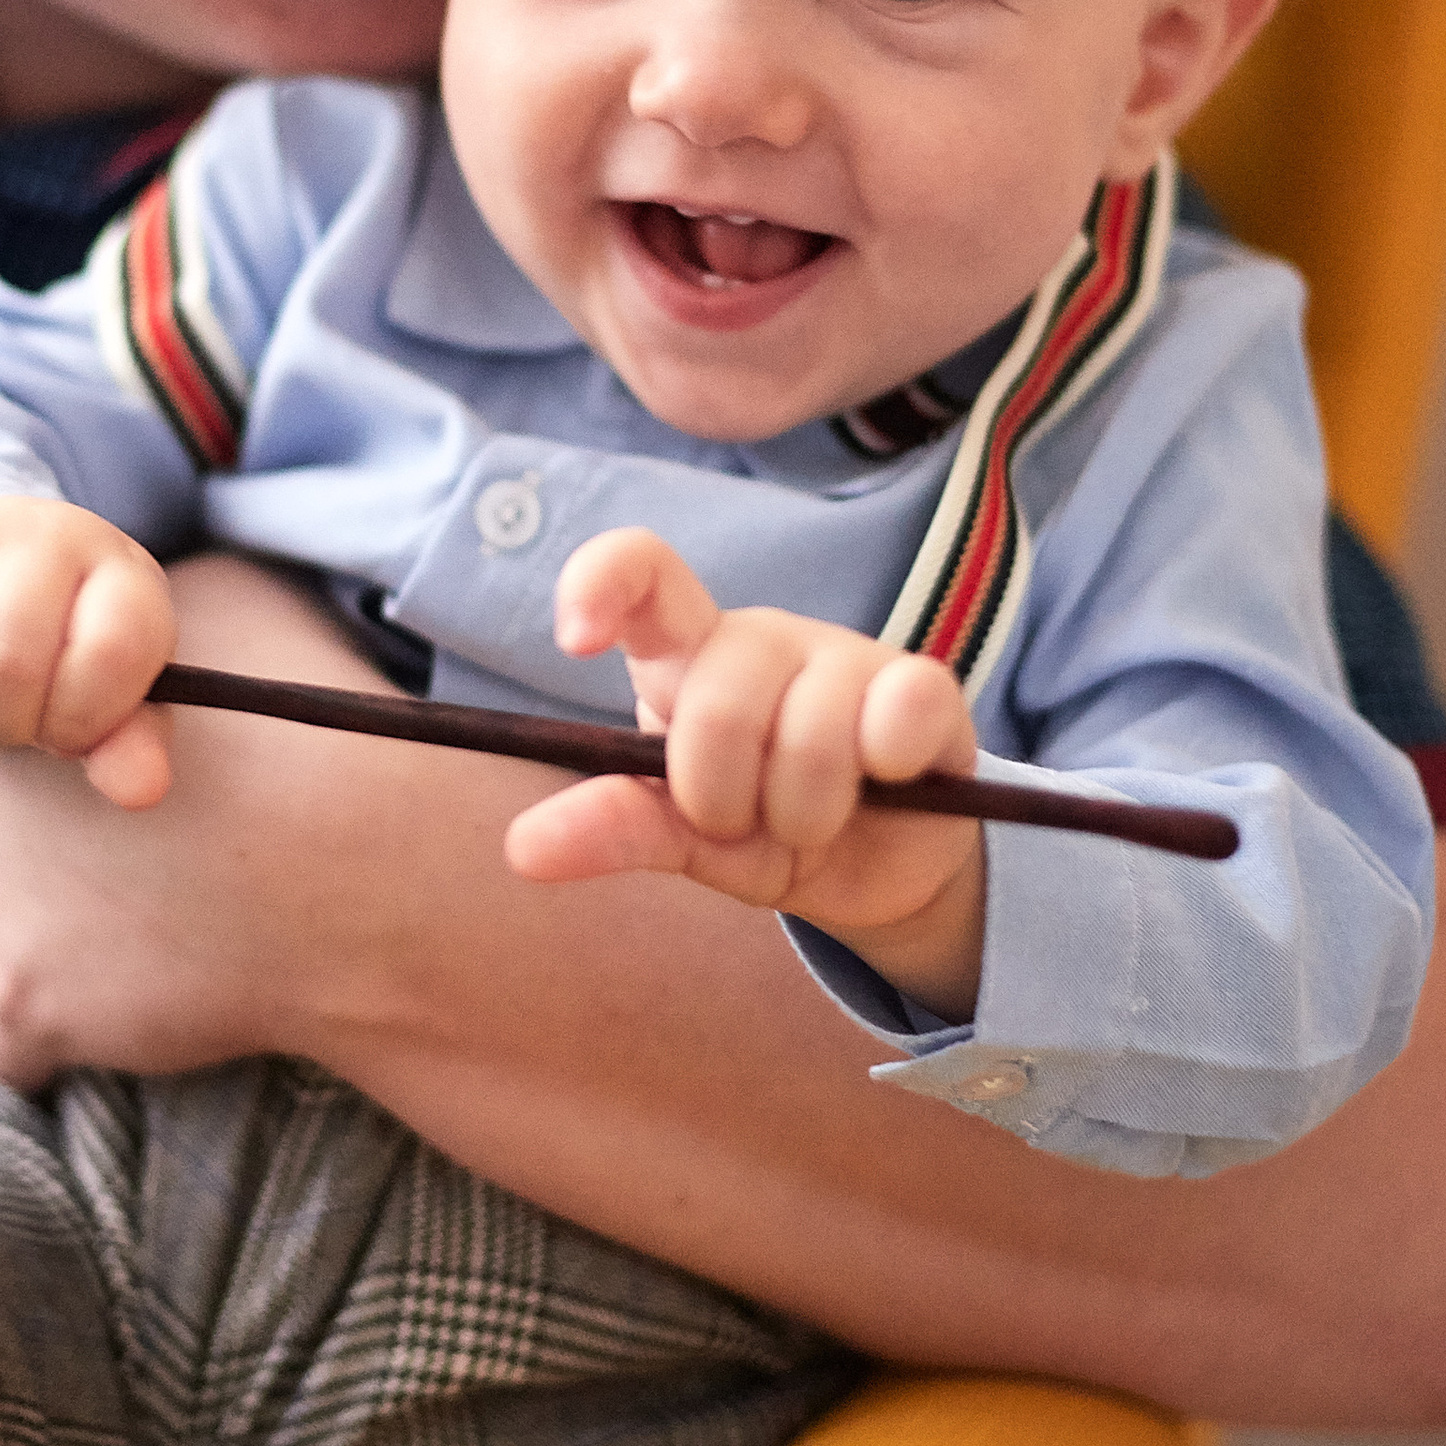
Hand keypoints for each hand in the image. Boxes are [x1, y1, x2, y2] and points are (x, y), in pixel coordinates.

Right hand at [0, 495, 176, 805]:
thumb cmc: (60, 652)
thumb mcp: (107, 697)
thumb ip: (127, 745)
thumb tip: (139, 791)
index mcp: (119, 573)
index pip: (111, 655)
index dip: (80, 719)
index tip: (66, 722)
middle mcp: (43, 534)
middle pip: (6, 661)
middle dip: (2, 720)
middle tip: (5, 712)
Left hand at [0, 550, 426, 1082]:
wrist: (342, 868)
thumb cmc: (303, 731)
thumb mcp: (229, 603)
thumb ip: (161, 615)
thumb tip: (157, 620)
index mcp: (32, 720)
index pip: (15, 748)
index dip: (79, 774)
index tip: (147, 796)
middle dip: (48, 851)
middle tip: (147, 865)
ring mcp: (5, 918)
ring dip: (36, 939)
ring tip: (131, 945)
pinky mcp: (36, 1009)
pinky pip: (5, 1044)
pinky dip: (48, 1040)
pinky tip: (118, 1019)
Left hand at [508, 527, 986, 1011]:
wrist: (875, 871)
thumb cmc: (763, 831)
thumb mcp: (683, 839)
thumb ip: (615, 827)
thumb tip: (522, 848)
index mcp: (687, 656)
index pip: (641, 573)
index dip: (601, 583)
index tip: (573, 638)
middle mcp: (762, 639)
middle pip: (717, 703)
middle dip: (722, 798)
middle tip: (743, 821)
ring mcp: (847, 653)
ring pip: (809, 734)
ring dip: (803, 815)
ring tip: (812, 820)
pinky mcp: (924, 687)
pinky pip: (896, 714)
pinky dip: (884, 768)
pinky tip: (889, 778)